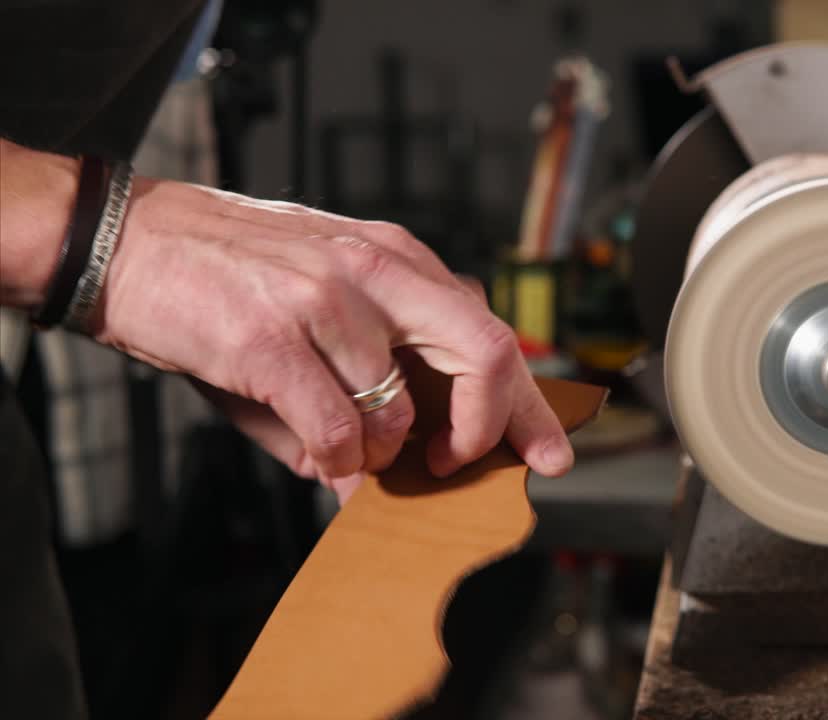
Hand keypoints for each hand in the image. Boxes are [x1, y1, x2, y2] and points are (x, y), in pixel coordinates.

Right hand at [92, 177, 572, 499]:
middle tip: (455, 464)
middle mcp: (374, 270)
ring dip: (380, 455)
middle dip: (487, 428)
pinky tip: (318, 455)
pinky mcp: (271, 340)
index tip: (549, 452)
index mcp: (395, 258)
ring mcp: (325, 301)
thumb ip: (373, 371)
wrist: (126, 240)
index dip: (527, 402)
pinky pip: (336, 434)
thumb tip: (393, 461)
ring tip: (348, 449)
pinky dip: (334, 463)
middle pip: (485, 353)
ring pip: (400, 413)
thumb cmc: (227, 275)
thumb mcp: (321, 299)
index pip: (489, 330)